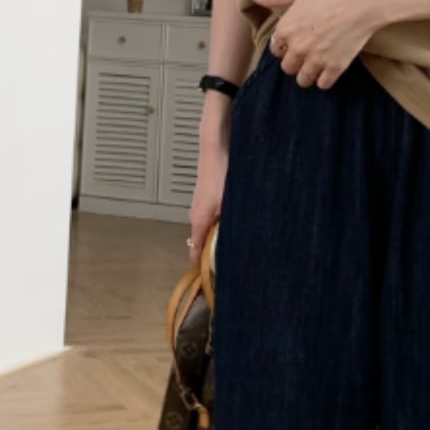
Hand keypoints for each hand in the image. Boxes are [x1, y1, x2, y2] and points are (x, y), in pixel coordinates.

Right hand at [189, 138, 227, 263]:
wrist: (215, 150)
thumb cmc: (220, 176)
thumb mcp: (227, 206)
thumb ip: (226, 227)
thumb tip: (231, 246)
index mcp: (198, 221)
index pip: (195, 252)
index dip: (202, 267)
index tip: (212, 278)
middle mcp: (195, 216)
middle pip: (202, 243)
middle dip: (213, 253)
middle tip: (231, 263)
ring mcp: (199, 207)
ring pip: (207, 230)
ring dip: (218, 237)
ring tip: (235, 244)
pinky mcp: (205, 199)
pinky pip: (210, 219)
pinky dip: (219, 225)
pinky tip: (232, 223)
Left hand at [252, 0, 383, 89]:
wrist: (364, 0)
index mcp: (287, 29)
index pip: (275, 49)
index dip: (284, 45)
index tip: (293, 40)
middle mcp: (298, 48)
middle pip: (287, 67)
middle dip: (294, 61)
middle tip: (306, 53)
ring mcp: (316, 60)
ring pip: (303, 80)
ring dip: (307, 74)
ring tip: (315, 64)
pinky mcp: (334, 68)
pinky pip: (323, 84)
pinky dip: (324, 80)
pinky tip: (328, 70)